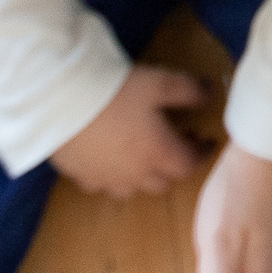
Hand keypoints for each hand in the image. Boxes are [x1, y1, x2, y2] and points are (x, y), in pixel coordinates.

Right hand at [48, 66, 209, 199]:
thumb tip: (212, 94)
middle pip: (163, 182)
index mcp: (159, 153)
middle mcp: (135, 174)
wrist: (58, 101)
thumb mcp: (160, 82)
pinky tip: (108, 159)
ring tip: (143, 155)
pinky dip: (112, 176)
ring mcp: (106, 179)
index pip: (190, 164)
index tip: (207, 142)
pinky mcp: (79, 177)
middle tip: (177, 144)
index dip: (202, 153)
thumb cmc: (116, 91)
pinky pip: (102, 185)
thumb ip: (190, 91)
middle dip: (175, 166)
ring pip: (132, 189)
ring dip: (144, 176)